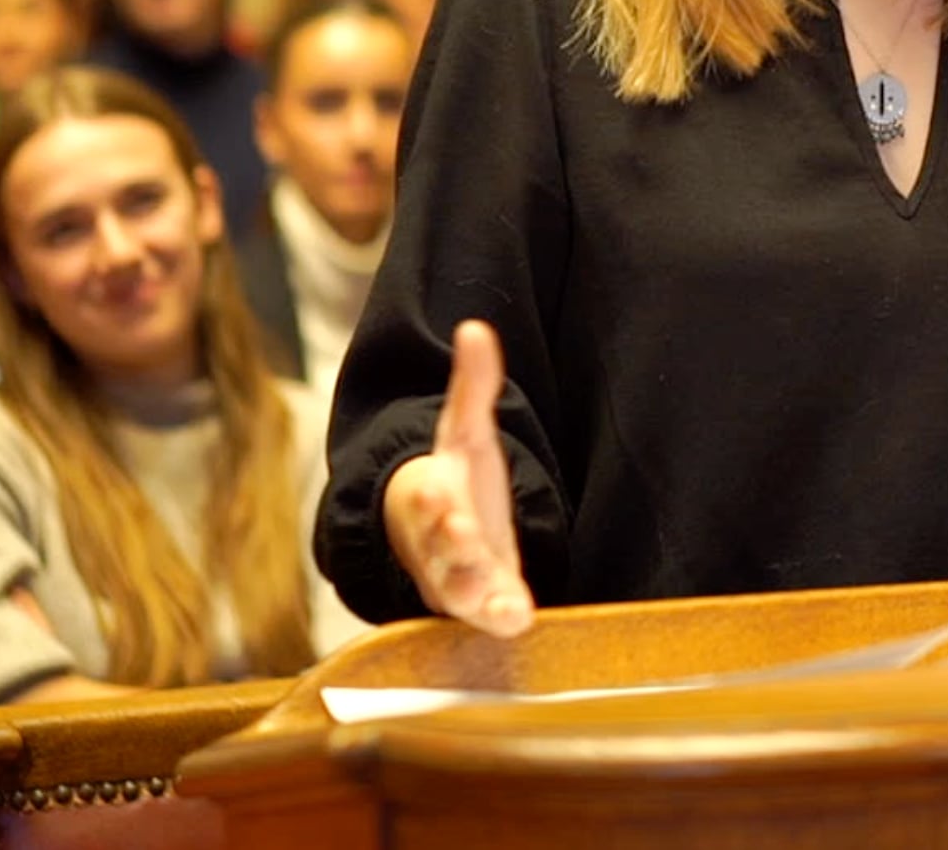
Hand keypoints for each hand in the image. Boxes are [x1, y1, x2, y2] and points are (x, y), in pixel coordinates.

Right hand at [381, 320, 536, 636]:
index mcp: (433, 498)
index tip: (440, 490)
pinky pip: (487, 616)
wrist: (442, 537)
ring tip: (499, 602)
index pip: (429, 499)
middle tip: (464, 538)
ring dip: (474, 594)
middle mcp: (439, 543)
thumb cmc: (454, 482)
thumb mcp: (466, 433)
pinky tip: (519, 618)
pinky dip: (500, 618)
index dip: (434, 497)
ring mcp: (457, 578)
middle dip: (450, 545)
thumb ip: (473, 386)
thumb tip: (476, 329)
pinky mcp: (482, 603)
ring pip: (457, 590)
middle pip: (439, 548)